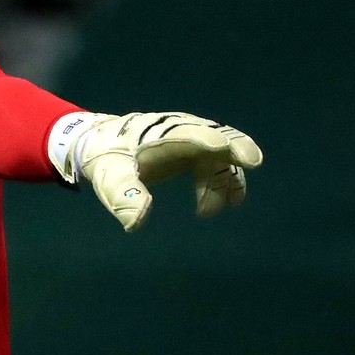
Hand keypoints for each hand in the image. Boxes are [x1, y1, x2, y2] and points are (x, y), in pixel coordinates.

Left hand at [51, 111, 262, 231]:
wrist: (101, 144)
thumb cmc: (105, 156)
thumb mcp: (108, 176)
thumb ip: (123, 195)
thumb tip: (136, 223)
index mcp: (157, 130)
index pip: (186, 131)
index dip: (206, 138)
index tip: (222, 146)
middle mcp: (180, 131)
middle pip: (216, 134)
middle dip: (236, 146)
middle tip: (252, 161)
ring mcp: (191, 141)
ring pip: (220, 157)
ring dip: (223, 182)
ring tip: (206, 212)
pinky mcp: (195, 153)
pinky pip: (219, 166)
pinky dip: (225, 184)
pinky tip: (221, 205)